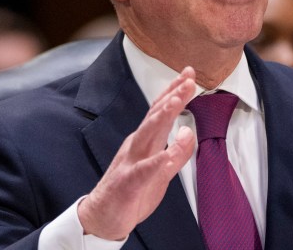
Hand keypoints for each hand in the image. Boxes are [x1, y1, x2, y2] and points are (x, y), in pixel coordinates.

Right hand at [78, 66, 196, 239]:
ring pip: (147, 136)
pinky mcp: (128, 184)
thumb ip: (178, 152)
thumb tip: (188, 130)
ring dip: (161, 117)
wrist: (102, 218)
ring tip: (177, 102)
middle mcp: (137, 146)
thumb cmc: (132, 192)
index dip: (175, 91)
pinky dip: (156, 162)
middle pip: (155, 116)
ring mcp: (131, 163)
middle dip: (172, 96)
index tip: (189, 74)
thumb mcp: (162, 172)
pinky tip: (168, 155)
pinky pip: (143, 172)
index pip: (161, 111)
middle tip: (188, 79)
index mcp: (145, 141)